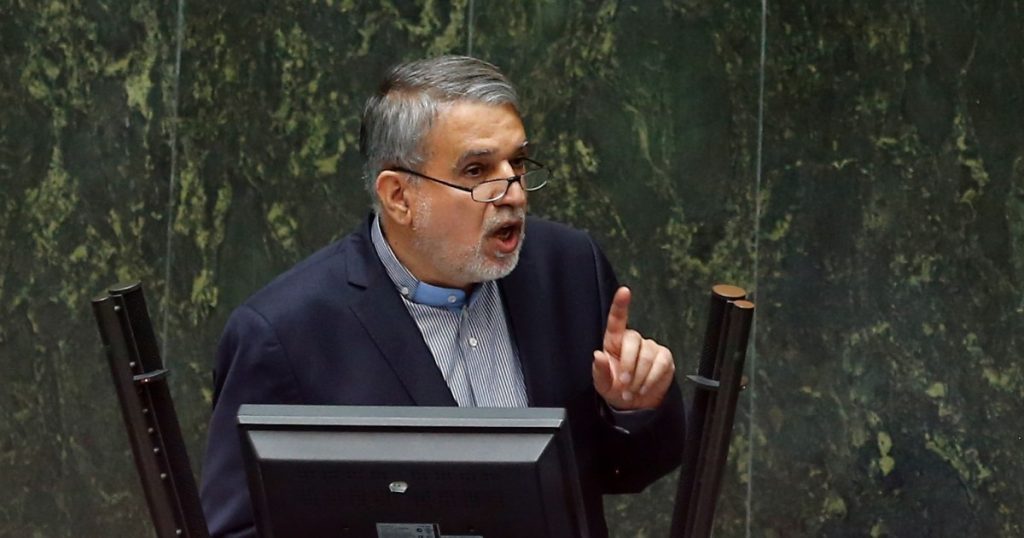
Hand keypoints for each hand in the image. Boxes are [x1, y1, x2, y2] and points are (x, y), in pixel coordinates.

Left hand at [592, 287, 674, 409]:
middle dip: (628, 367)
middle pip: (633, 342)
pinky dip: (651, 380)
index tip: (624, 291)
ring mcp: (651, 347)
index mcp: (614, 341)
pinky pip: (661, 365)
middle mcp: (633, 340)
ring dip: (639, 378)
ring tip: (632, 391)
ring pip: (647, 357)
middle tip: (624, 386)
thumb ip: (599, 371)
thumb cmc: (616, 389)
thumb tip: (598, 355)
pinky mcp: (665, 357)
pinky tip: (644, 389)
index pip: (617, 319)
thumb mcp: (602, 384)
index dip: (620, 305)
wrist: (636, 404)